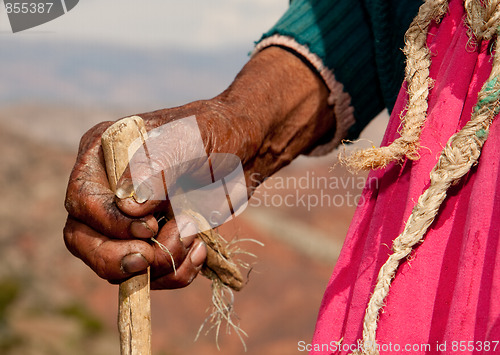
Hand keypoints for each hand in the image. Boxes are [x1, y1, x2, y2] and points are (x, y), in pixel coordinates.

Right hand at [63, 47, 333, 288]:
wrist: (245, 150)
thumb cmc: (215, 133)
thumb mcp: (189, 141)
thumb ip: (159, 167)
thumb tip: (128, 207)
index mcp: (104, 155)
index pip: (82, 199)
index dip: (109, 222)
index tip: (148, 228)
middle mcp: (109, 190)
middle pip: (83, 239)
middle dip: (117, 259)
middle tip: (153, 259)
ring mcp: (130, 219)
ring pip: (117, 264)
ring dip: (156, 267)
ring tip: (194, 241)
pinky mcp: (154, 240)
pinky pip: (151, 273)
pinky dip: (175, 273)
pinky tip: (200, 251)